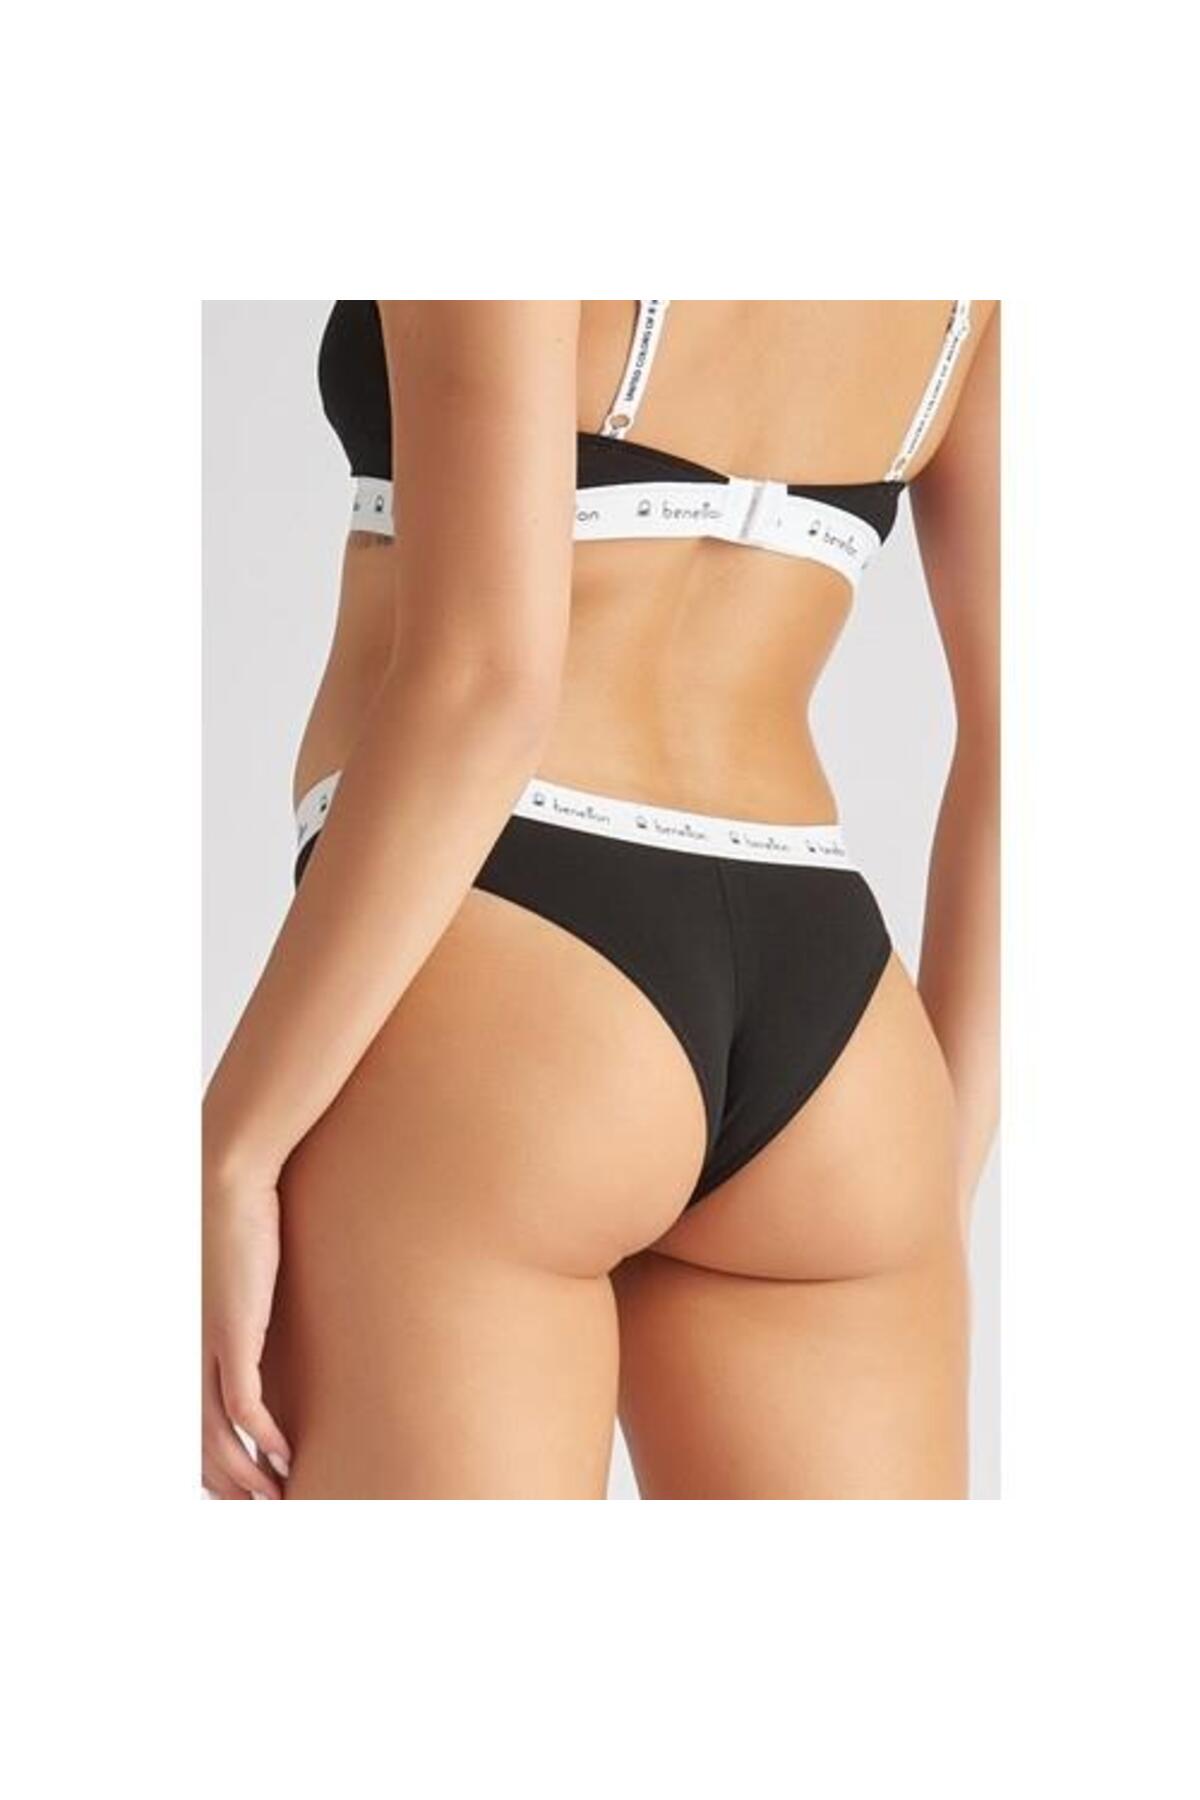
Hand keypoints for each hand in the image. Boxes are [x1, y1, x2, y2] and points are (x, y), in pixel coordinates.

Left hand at [202, 1161, 291, 1498]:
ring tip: (278, 1496)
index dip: (214, 1465)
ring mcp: (209, 1345)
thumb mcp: (245, 1273)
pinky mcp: (231, 1333)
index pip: (194, 1425)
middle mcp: (192, 1352)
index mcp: (194, 1343)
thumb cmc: (240, 1217)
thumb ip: (253, 1301)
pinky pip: (241, 1404)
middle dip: (231, 1485)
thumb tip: (278, 1312)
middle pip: (201, 1444)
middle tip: (262, 1509)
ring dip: (248, 1475)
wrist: (227, 1180)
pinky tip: (283, 1454)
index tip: (242, 1488)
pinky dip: (261, 1438)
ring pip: (218, 1436)